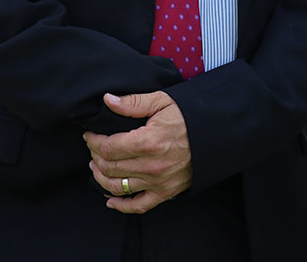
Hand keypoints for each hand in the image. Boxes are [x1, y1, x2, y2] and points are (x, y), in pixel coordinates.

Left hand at [84, 91, 192, 213]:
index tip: (89, 135)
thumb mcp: (163, 101)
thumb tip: (107, 100)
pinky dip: (121, 206)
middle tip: (93, 148)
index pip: (108, 147)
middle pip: (109, 168)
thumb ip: (133, 103)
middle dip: (95, 157)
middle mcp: (151, 166)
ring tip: (97, 167)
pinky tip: (110, 200)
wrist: (216, 133)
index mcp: (148, 142)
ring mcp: (158, 182)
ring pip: (117, 187)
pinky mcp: (166, 192)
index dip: (93, 142)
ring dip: (101, 178)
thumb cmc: (190, 115)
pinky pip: (138, 205)